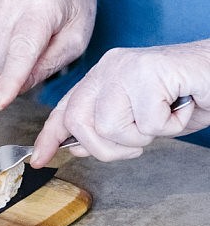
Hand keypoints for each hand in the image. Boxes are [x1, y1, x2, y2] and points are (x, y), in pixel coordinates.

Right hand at [0, 0, 96, 111]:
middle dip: (15, 70)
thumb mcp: (76, 40)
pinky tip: (10, 35)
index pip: (21, 50)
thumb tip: (19, 86)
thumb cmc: (70, 11)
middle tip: (37, 53)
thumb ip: (49, 64)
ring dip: (5, 60)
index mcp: (43, 5)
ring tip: (24, 41)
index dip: (9, 81)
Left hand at [30, 41, 209, 166]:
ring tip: (163, 118)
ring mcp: (127, 67)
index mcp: (103, 76)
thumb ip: (107, 129)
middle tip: (137, 144)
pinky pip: (144, 123)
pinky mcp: (149, 71)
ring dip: (140, 136)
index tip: (39, 158)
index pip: (65, 108)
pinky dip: (168, 126)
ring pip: (108, 126)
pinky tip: (179, 108)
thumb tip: (75, 146)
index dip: (49, 136)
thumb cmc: (187, 97)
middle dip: (105, 147)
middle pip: (78, 121)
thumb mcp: (139, 119)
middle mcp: (109, 67)